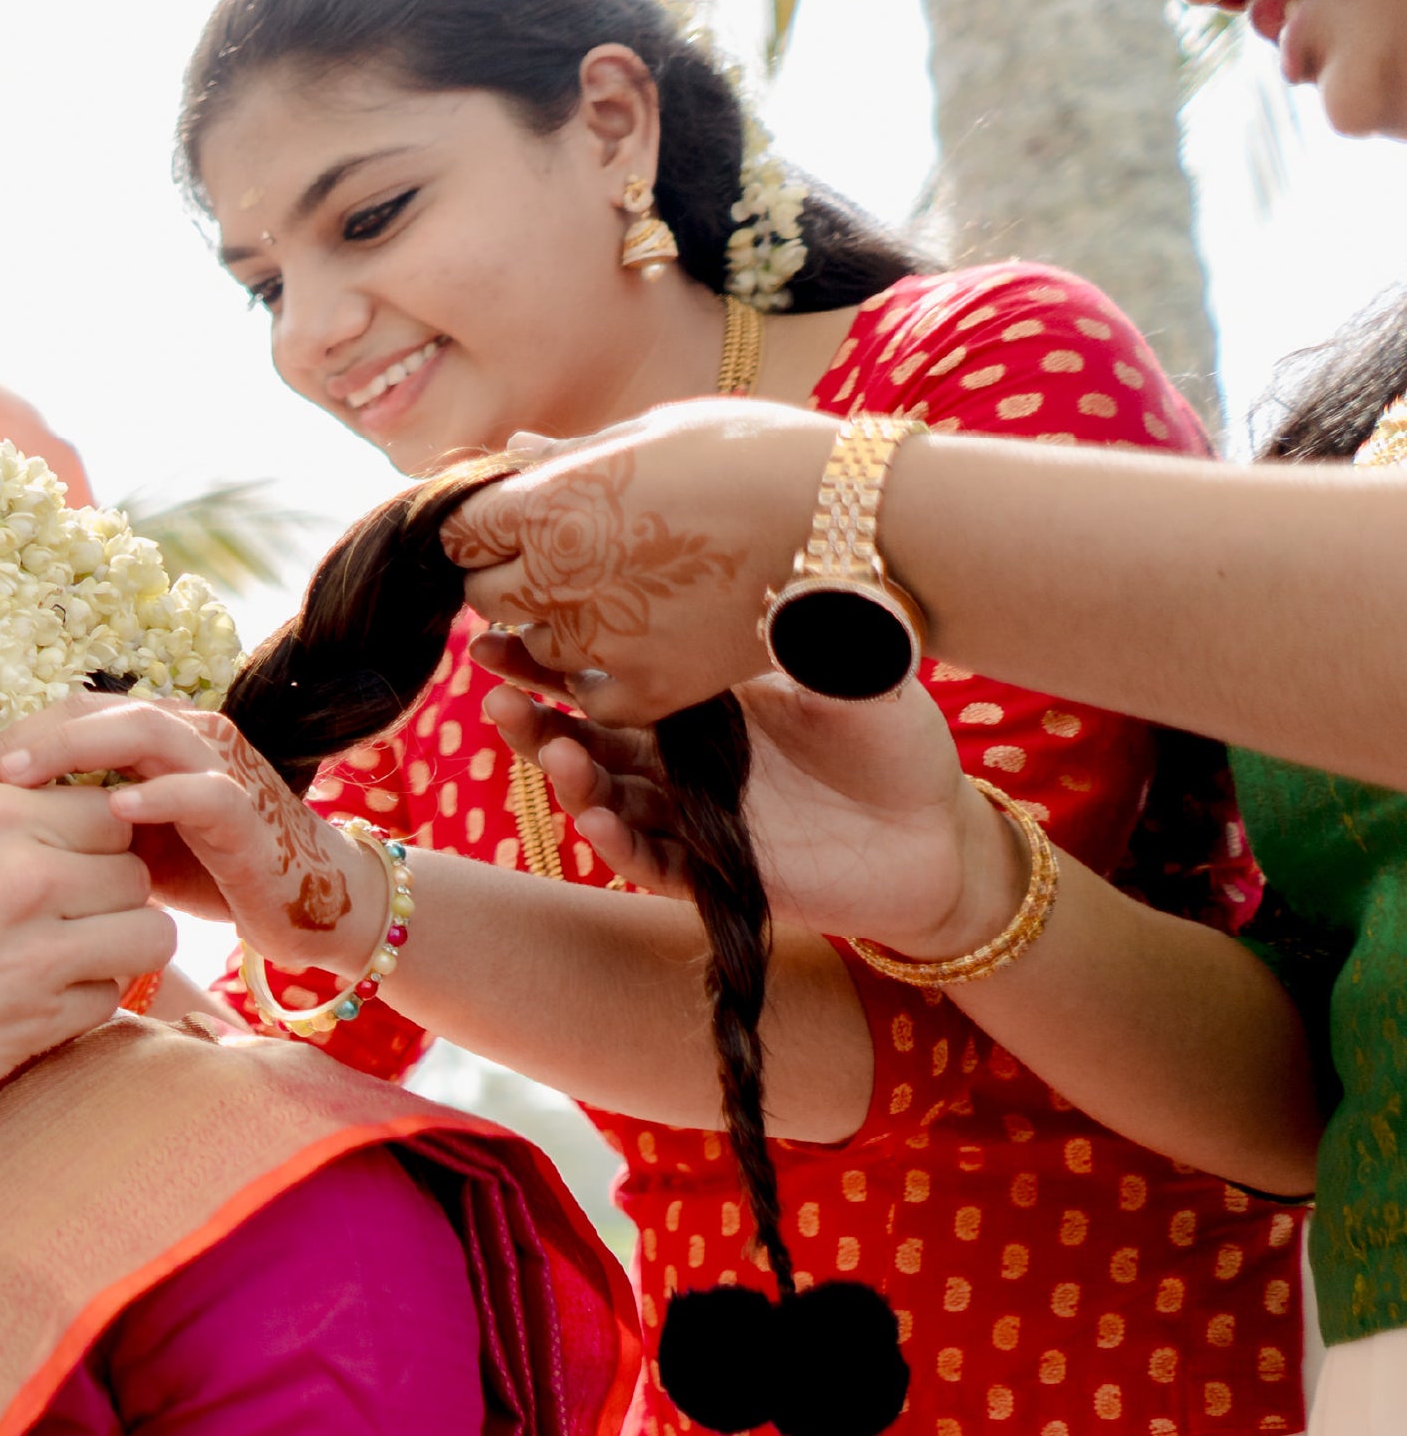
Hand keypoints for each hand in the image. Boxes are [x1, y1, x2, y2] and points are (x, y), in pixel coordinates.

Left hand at [0, 691, 381, 980]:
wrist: (300, 905)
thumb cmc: (206, 871)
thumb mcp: (124, 844)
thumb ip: (74, 822)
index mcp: (154, 737)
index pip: (70, 715)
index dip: (13, 739)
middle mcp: (188, 736)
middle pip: (96, 711)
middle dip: (29, 738)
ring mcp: (222, 769)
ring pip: (145, 732)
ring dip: (77, 750)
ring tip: (21, 778)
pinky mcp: (250, 812)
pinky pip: (204, 793)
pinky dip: (160, 796)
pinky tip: (115, 811)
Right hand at [0, 778, 171, 1130]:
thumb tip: (56, 816)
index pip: (107, 809)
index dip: (95, 840)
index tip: (72, 864)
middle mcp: (22, 875)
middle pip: (135, 870)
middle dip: (112, 895)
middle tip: (71, 918)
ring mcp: (36, 951)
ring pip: (147, 935)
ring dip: (119, 948)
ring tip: (73, 959)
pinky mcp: (35, 1022)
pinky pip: (110, 999)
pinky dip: (85, 1002)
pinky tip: (35, 1003)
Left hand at [441, 399, 839, 725]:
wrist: (853, 524)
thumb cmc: (759, 456)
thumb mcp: (656, 432)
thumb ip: (573, 456)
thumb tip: (515, 454)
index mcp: (549, 505)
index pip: (458, 531)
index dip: (479, 525)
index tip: (507, 520)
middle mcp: (559, 578)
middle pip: (484, 595)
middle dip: (508, 576)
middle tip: (563, 557)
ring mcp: (602, 641)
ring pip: (535, 646)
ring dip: (557, 625)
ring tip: (621, 589)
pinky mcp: (647, 691)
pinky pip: (588, 696)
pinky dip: (602, 675)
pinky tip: (641, 637)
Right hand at [486, 650, 1022, 958]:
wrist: (942, 833)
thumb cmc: (896, 741)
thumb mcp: (844, 667)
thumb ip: (788, 626)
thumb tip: (746, 562)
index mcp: (703, 706)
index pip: (610, 678)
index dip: (552, 660)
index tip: (501, 630)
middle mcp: (683, 762)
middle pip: (587, 738)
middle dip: (535, 717)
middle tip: (493, 689)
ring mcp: (694, 818)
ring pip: (608, 797)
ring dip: (570, 777)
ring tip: (553, 749)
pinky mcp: (716, 872)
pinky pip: (652, 860)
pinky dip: (619, 840)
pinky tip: (595, 816)